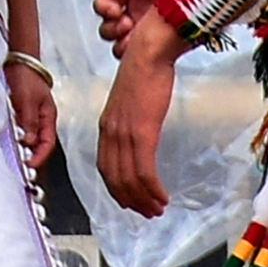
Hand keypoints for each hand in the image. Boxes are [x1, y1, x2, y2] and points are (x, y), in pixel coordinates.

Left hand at [4, 57, 62, 171]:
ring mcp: (31, 115)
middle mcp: (41, 118)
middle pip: (39, 143)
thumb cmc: (26, 75)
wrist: (17, 59)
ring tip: (13, 157)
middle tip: (20, 167)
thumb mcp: (28, 100)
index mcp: (48, 116)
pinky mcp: (20, 112)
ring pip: (29, 138)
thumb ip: (30, 121)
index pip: (48, 143)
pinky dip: (15, 137)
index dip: (40, 156)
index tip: (29, 166)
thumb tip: (30, 141)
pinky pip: (20, 129)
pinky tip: (7, 141)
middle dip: (31, 156)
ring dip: (22, 147)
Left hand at [97, 33, 175, 211]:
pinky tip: (162, 196)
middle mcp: (110, 134)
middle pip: (115, 179)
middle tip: (147, 212)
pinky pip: (144, 170)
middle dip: (131, 200)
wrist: (148, 54)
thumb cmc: (143, 74)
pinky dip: (152, 188)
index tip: (130, 201)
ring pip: (129, 179)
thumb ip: (129, 121)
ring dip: (144, 199)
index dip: (116, 189)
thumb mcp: (129, 102)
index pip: (105, 168)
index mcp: (106, 127)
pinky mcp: (141, 132)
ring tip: (158, 209)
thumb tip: (140, 137)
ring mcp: (124, 134)